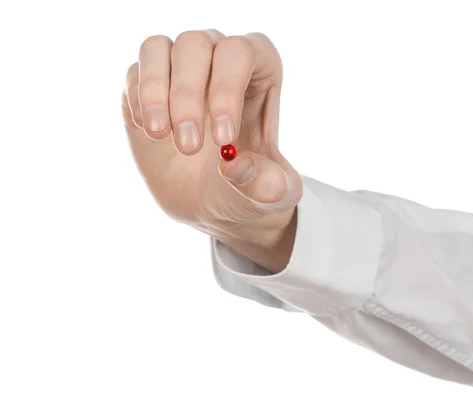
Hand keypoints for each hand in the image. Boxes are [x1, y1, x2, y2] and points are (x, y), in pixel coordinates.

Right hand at [121, 30, 302, 270]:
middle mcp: (218, 58)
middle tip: (189, 147)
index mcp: (259, 72)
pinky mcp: (144, 86)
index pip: (242, 51)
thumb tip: (237, 166)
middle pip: (197, 44)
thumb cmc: (248, 185)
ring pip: (158, 48)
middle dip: (188, 95)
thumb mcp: (272, 196)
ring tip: (160, 136)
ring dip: (155, 92)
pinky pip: (134, 71)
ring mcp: (179, 68)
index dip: (228, 88)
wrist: (211, 202)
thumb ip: (268, 185)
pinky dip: (138, 98)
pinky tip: (151, 132)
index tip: (223, 139)